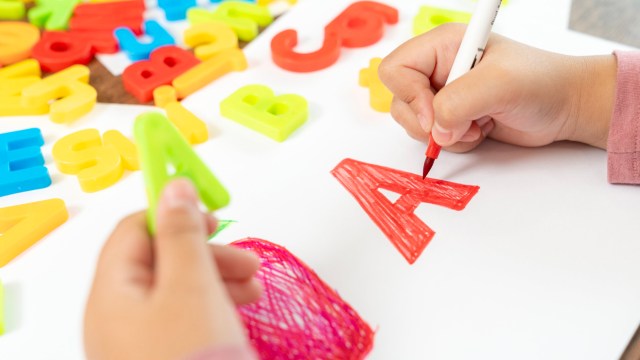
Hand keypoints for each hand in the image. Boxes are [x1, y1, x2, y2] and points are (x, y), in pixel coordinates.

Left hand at [84, 179, 261, 359]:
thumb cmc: (192, 357)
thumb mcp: (191, 286)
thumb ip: (182, 232)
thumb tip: (173, 188)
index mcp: (111, 294)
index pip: (132, 231)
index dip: (171, 213)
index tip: (211, 211)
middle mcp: (117, 317)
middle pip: (159, 261)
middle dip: (206, 252)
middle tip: (244, 256)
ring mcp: (138, 342)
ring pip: (177, 289)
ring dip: (217, 277)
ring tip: (253, 286)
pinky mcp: (162, 356)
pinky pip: (184, 316)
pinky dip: (214, 304)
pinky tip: (240, 309)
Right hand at [379, 23, 616, 151]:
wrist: (566, 106)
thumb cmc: (541, 83)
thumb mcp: (499, 85)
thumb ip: (458, 102)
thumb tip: (435, 129)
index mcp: (443, 46)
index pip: (396, 69)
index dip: (410, 95)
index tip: (436, 114)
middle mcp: (438, 68)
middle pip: (400, 100)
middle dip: (427, 122)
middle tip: (461, 124)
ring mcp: (444, 95)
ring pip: (414, 123)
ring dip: (443, 135)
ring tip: (477, 125)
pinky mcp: (453, 118)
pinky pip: (432, 138)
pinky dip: (453, 143)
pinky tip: (481, 131)